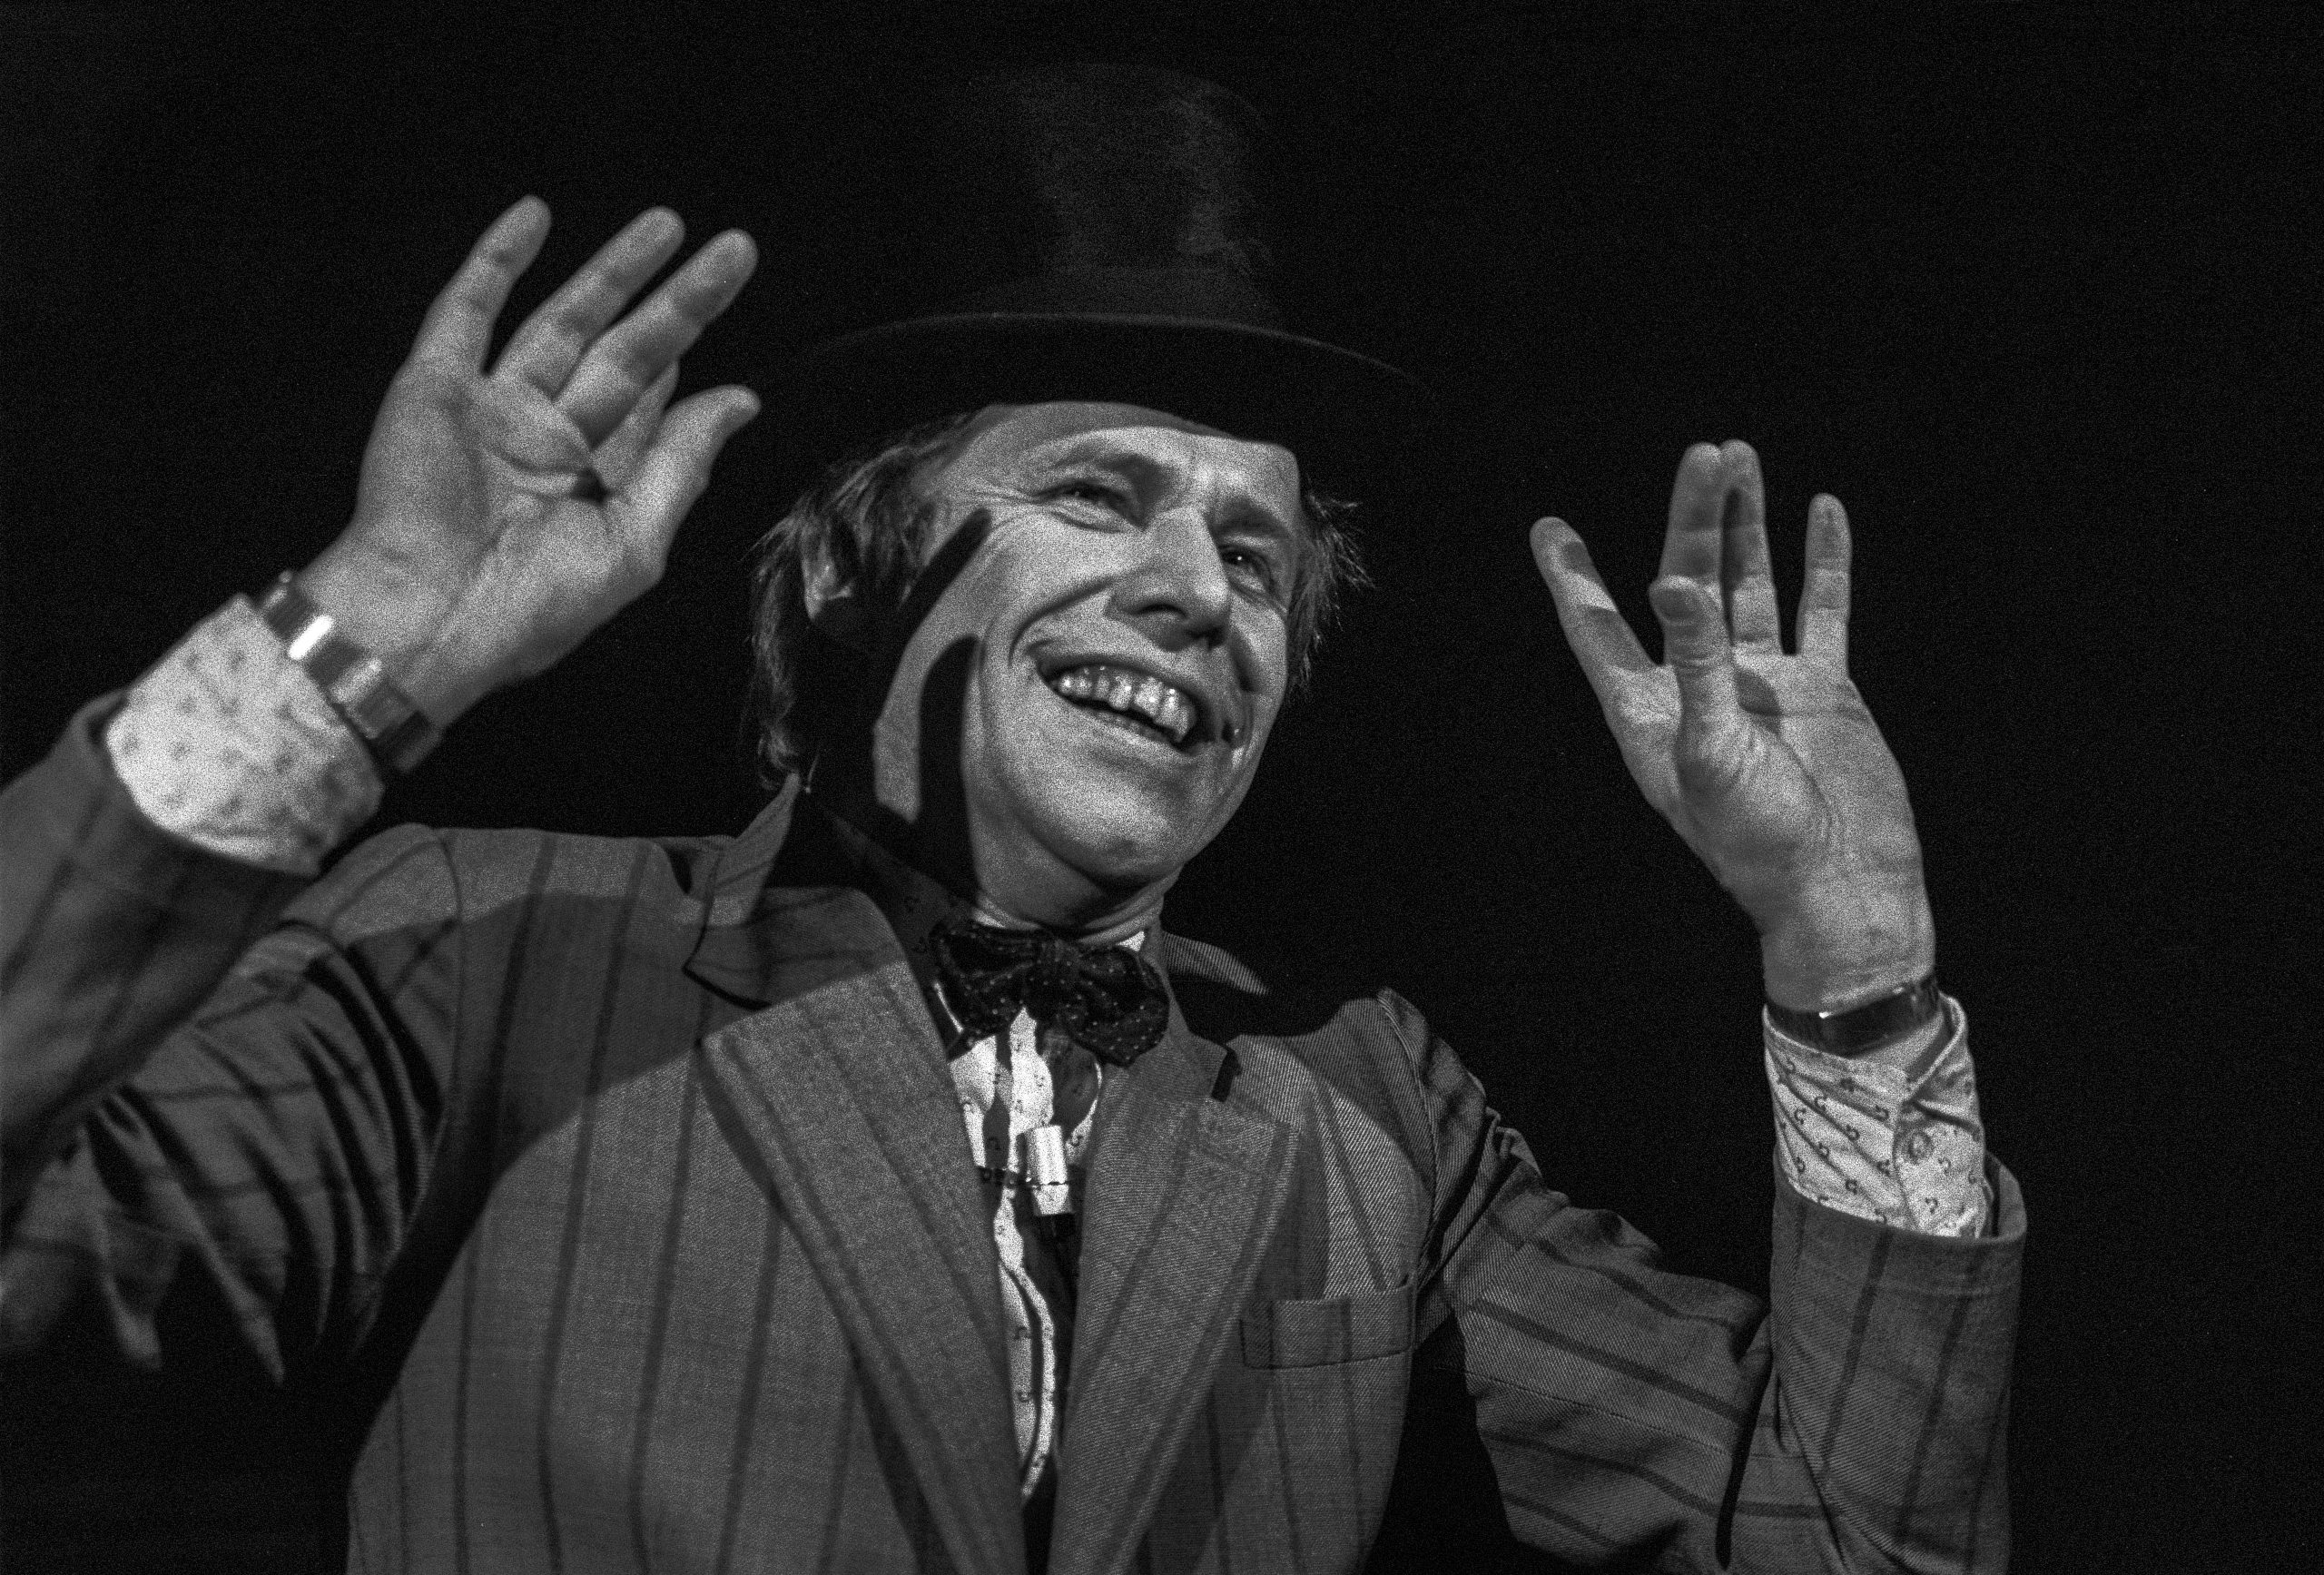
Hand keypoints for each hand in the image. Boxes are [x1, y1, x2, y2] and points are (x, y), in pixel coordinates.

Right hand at [298, 197, 760, 725]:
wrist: (425, 621)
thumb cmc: (529, 608)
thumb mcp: (632, 542)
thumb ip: (681, 465)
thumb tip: (740, 402)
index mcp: (591, 482)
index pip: (648, 406)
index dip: (687, 357)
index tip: (726, 318)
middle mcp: (545, 437)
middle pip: (624, 351)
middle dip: (678, 302)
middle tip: (736, 251)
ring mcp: (491, 407)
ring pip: (562, 320)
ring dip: (611, 271)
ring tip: (667, 225)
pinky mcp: (435, 387)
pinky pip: (466, 312)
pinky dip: (497, 261)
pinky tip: (535, 216)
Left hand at [1532, 441, 1933, 1012]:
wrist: (1843, 885)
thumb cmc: (1759, 840)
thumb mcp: (1710, 750)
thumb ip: (1695, 664)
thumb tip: (1669, 580)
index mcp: (1649, 711)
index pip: (1598, 631)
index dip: (1574, 579)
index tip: (1549, 527)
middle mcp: (1700, 687)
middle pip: (1686, 581)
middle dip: (1692, 518)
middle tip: (1705, 453)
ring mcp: (1763, 683)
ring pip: (1749, 583)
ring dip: (1745, 524)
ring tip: (1739, 457)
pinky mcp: (1822, 687)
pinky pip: (1821, 608)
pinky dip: (1823, 560)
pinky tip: (1822, 509)